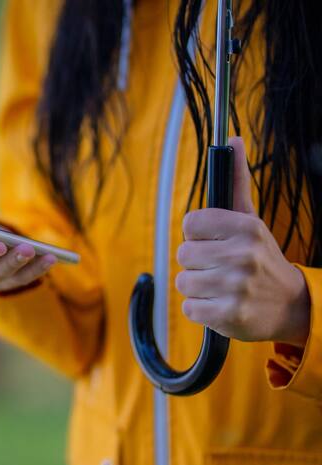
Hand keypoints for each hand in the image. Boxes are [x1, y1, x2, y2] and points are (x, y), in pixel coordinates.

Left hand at [175, 137, 309, 345]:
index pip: (190, 224)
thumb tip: (231, 139)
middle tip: (219, 268)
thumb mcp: (251, 220)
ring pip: (183, 282)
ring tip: (221, 287)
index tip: (213, 242)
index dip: (197, 236)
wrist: (291, 306)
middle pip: (183, 255)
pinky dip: (201, 309)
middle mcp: (242, 255)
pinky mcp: (228, 315)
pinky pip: (189, 308)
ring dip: (197, 288)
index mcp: (246, 228)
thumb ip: (237, 182)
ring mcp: (235, 287)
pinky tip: (221, 304)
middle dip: (196, 263)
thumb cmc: (261, 259)